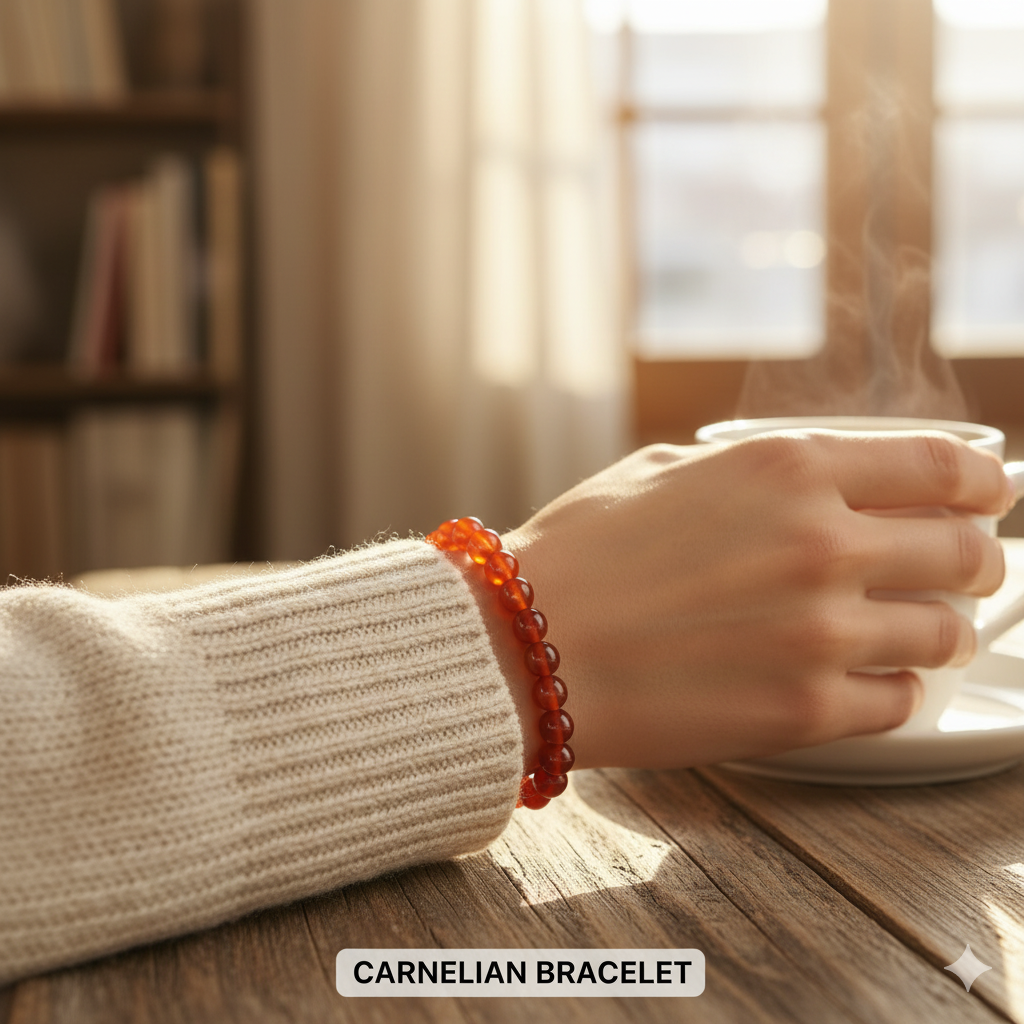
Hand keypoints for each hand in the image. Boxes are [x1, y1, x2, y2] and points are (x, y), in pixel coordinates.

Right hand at [492, 432, 1013, 769]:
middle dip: (976, 560)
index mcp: (788, 469)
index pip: (945, 467)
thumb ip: (751, 471)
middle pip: (966, 552)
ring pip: (945, 633)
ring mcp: (820, 632)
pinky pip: (900, 701)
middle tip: (962, 570)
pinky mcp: (804, 710)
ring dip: (939, 629)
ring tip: (914, 632)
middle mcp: (821, 543)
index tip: (990, 496)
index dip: (985, 483)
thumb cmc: (580, 554)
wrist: (523, 648)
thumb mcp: (662, 471)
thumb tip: (808, 481)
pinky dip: (893, 689)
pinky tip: (863, 680)